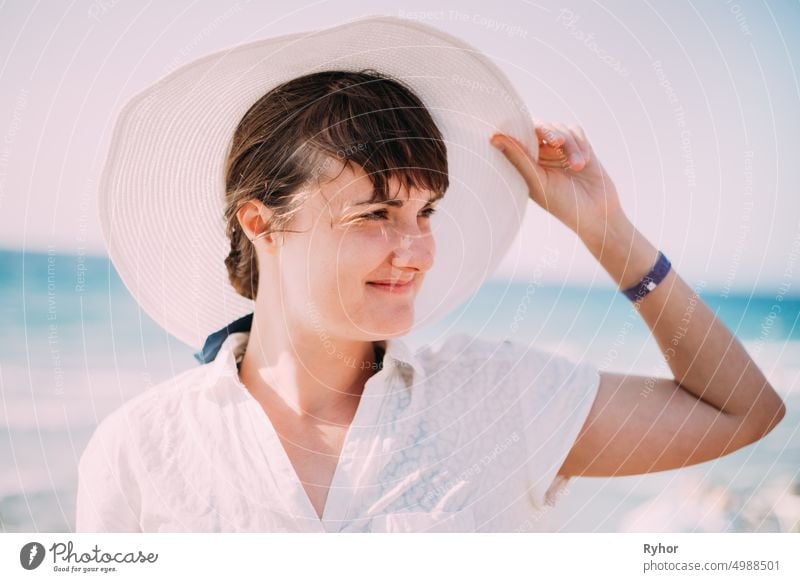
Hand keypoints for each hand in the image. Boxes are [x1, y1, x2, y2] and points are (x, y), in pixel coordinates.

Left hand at [490, 120, 626, 243]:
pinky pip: (576, 131)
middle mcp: (540, 154)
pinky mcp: (579, 146)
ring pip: (560, 128)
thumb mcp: (538, 181)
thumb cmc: (563, 204)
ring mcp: (559, 149)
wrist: (597, 213)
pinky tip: (584, 162)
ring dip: (570, 146)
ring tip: (578, 166)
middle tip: (558, 143)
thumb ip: (518, 158)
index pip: (517, 135)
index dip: (521, 127)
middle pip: (539, 126)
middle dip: (550, 132)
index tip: (525, 128)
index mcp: (525, 163)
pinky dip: (580, 144)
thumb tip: (494, 137)